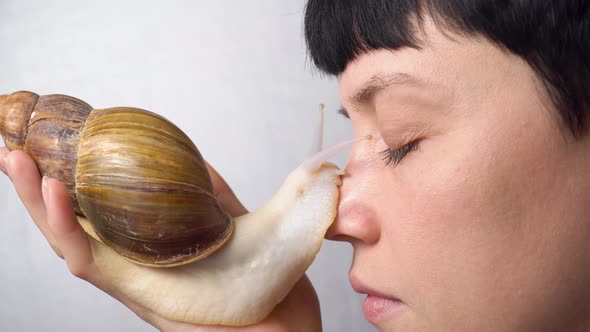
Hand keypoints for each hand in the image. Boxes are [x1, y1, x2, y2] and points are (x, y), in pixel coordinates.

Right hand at [0, 147, 321, 331]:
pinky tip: (54, 192)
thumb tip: (196, 162)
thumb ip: (213, 200)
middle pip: (74, 223)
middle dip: (39, 185)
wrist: (288, 329)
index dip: (71, 179)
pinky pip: (90, 262)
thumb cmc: (269, 288)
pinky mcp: (137, 297)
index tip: (56, 140)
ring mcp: (133, 283)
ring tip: (16, 160)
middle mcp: (134, 266)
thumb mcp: (241, 230)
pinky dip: (66, 228)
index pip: (100, 211)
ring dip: (36, 201)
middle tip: (15, 145)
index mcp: (152, 250)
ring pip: (68, 241)